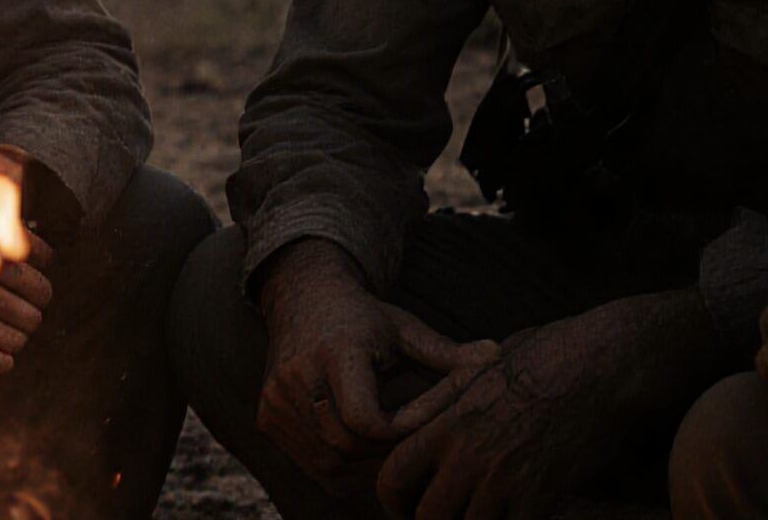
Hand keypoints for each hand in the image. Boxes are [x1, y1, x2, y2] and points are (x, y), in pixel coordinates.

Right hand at [255, 240, 496, 487]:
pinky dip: (343, 468)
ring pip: (329, 462)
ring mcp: (276, 400)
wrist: (302, 298)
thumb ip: (448, 354)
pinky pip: (312, 463)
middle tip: (420, 450)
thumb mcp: (405, 330)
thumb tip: (500, 357)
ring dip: (367, 468)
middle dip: (388, 455)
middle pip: (348, 446)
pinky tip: (367, 456)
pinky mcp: (267, 416)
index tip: (426, 417)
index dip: (402, 431)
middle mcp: (297, 376)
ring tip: (397, 456)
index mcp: (334, 351)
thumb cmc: (363, 318)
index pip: (366, 420)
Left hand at [374, 294, 679, 519]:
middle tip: (450, 518)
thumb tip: (432, 413)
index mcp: (446, 423)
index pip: (392, 476)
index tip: (409, 507)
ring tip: (486, 515)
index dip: (394, 501)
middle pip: (428, 517)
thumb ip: (452, 401)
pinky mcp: (542, 496)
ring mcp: (504, 479)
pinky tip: (525, 514)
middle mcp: (467, 456)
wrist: (601, 364)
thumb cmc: (546, 356)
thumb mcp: (483, 369)